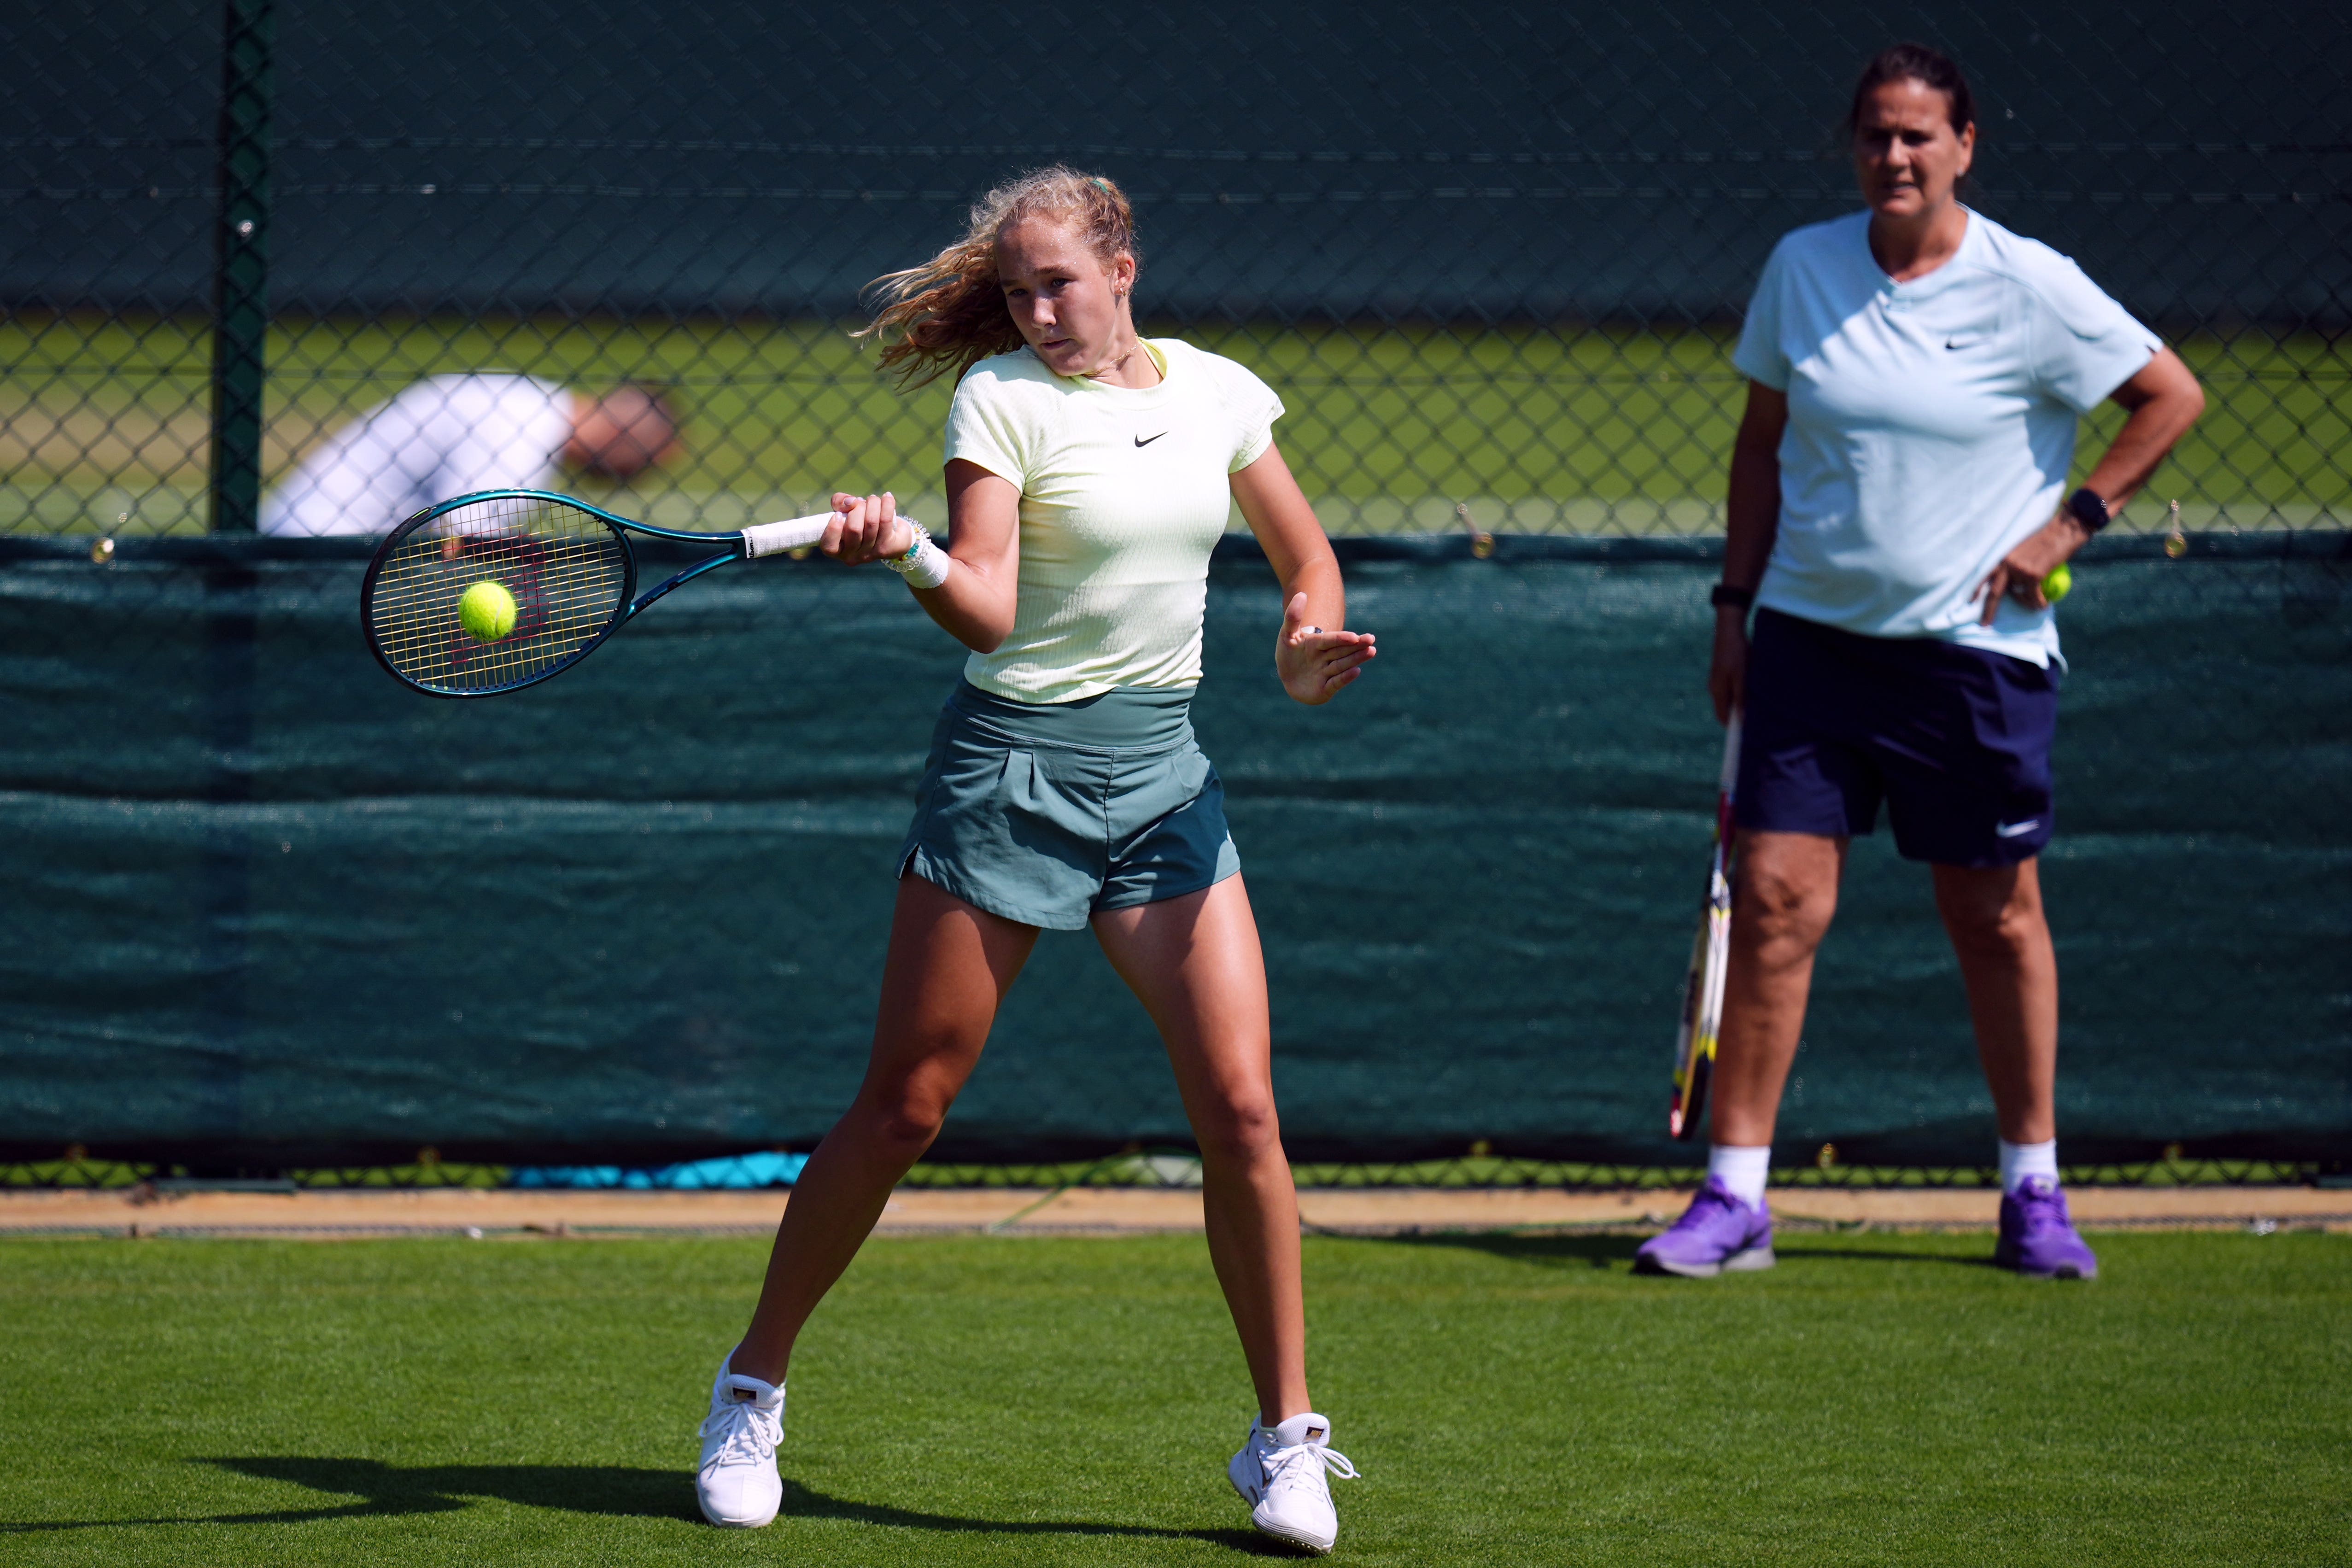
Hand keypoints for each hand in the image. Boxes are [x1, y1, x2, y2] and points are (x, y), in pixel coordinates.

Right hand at [824, 491, 914, 564]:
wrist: (894, 533)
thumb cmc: (861, 519)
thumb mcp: (845, 509)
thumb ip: (839, 502)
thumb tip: (851, 502)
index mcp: (837, 550)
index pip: (829, 546)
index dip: (833, 528)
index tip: (838, 514)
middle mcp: (852, 556)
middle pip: (853, 528)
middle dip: (858, 507)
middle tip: (862, 503)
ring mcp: (870, 555)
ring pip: (871, 522)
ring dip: (873, 503)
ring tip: (873, 500)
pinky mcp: (886, 548)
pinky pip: (885, 520)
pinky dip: (887, 504)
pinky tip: (886, 497)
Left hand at [1276, 591, 1375, 704]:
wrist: (1289, 678)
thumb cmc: (1289, 654)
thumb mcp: (1287, 635)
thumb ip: (1293, 616)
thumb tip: (1301, 594)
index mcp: (1318, 643)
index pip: (1331, 640)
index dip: (1342, 638)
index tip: (1354, 636)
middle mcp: (1325, 657)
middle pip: (1342, 651)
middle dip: (1357, 646)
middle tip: (1371, 640)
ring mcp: (1326, 672)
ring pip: (1342, 664)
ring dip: (1356, 659)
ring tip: (1371, 651)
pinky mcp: (1326, 688)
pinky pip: (1336, 682)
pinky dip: (1345, 677)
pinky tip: (1357, 670)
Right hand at [1707, 608, 1747, 724]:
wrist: (1729, 630)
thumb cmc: (1736, 653)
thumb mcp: (1741, 676)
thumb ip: (1741, 697)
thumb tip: (1741, 719)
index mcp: (1718, 691)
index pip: (1723, 717)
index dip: (1732, 727)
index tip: (1744, 736)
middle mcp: (1715, 688)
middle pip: (1727, 709)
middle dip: (1738, 717)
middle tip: (1756, 722)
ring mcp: (1718, 680)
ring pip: (1730, 699)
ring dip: (1741, 704)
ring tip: (1757, 707)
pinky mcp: (1724, 673)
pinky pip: (1732, 690)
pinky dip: (1741, 694)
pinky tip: (1752, 691)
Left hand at [1975, 511, 2088, 623]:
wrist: (2061, 531)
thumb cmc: (2046, 539)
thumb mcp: (2022, 550)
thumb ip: (2015, 564)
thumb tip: (2016, 582)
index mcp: (2003, 558)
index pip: (1984, 576)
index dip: (1976, 590)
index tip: (1969, 601)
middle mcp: (2007, 565)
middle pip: (1993, 593)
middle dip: (1988, 611)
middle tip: (1984, 624)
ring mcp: (2019, 570)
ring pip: (2019, 596)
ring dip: (2028, 603)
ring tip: (2038, 604)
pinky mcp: (2033, 575)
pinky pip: (2033, 596)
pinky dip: (2039, 603)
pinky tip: (2044, 605)